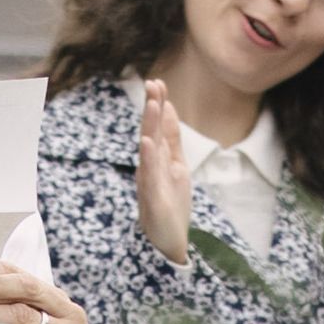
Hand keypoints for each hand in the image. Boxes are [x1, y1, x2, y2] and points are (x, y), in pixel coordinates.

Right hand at [130, 83, 192, 265]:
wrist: (167, 242)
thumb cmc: (171, 204)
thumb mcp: (176, 166)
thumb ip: (171, 139)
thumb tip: (169, 108)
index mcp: (160, 159)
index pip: (158, 127)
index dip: (159, 105)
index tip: (158, 82)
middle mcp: (151, 167)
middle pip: (151, 132)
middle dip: (152, 108)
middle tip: (152, 83)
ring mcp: (150, 182)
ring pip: (149, 150)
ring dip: (150, 126)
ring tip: (153, 105)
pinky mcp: (153, 198)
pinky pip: (149, 176)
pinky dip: (148, 159)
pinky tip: (147, 143)